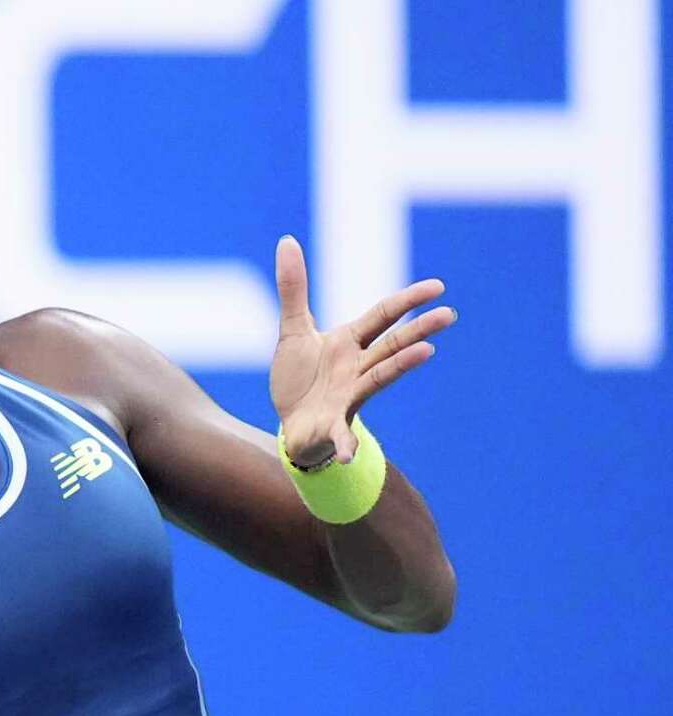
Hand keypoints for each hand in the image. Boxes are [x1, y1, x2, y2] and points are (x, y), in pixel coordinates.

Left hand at [269, 235, 456, 466]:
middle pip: (391, 345)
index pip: (383, 316)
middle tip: (449, 315)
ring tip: (426, 354)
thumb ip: (293, 289)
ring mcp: (348, 397)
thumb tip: (286, 240)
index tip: (438, 287)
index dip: (406, 301)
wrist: (292, 423)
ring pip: (379, 378)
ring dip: (401, 366)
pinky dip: (346, 446)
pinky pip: (342, 436)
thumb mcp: (293, 330)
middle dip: (418, 329)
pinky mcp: (332, 426)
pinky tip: (348, 456)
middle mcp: (357, 368)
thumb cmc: (299, 377)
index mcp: (349, 342)